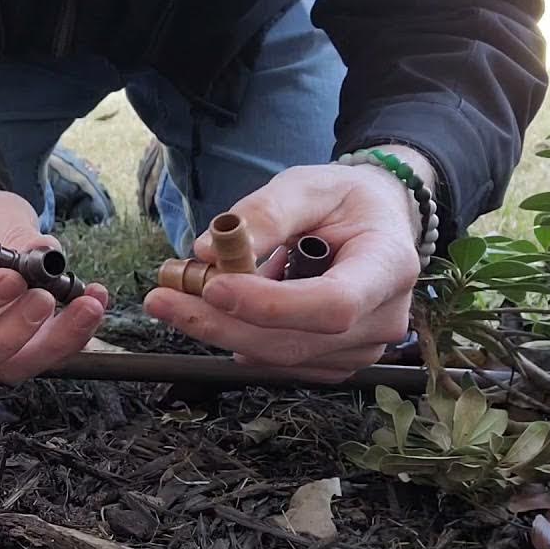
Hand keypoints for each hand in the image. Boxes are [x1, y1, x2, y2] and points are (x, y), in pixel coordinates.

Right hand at [0, 189, 108, 383]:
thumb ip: (10, 235)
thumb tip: (45, 253)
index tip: (12, 279)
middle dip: (11, 336)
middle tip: (45, 298)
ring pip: (9, 368)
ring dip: (55, 342)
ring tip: (87, 305)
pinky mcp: (15, 352)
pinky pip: (42, 356)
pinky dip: (73, 334)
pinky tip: (94, 302)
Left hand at [143, 146, 433, 381]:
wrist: (374, 223)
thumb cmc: (343, 200)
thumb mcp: (307, 185)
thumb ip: (264, 212)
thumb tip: (208, 249)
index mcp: (388, 266)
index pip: (333, 303)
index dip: (270, 304)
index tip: (213, 286)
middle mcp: (384, 318)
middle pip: (295, 341)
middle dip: (221, 324)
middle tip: (161, 299)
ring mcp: (361, 349)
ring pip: (278, 358)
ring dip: (219, 332)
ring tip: (175, 296)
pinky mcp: (334, 362)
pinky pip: (277, 363)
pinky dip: (237, 338)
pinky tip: (212, 309)